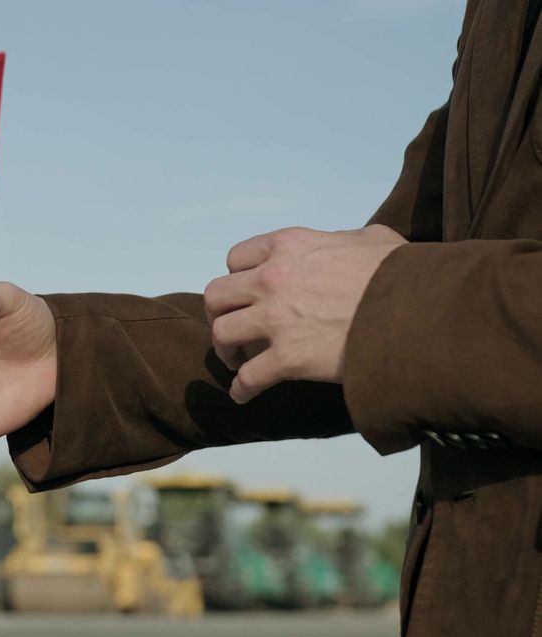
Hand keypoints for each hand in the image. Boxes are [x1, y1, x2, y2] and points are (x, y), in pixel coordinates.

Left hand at [204, 224, 405, 403]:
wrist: (420, 311)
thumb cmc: (404, 274)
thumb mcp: (374, 240)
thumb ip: (345, 240)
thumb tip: (345, 245)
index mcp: (290, 246)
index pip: (237, 258)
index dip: (239, 276)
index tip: (247, 292)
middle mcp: (273, 278)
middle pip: (217, 295)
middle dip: (221, 313)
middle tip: (234, 327)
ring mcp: (276, 319)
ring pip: (221, 333)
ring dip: (225, 349)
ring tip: (237, 360)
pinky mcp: (287, 359)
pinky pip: (247, 377)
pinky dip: (241, 388)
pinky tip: (243, 394)